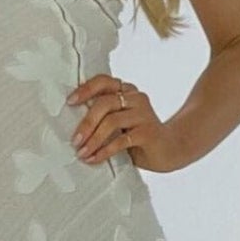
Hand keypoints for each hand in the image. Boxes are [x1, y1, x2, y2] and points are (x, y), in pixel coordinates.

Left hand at [67, 75, 181, 173]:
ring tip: (82, 153)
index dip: (85, 89)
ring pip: (111, 121)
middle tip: (75, 140)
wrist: (170, 150)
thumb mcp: (120, 123)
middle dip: (86, 123)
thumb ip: (104, 117)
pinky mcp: (148, 132)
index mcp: (127, 91)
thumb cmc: (138, 136)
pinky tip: (95, 159)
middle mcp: (136, 98)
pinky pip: (121, 140)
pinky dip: (104, 151)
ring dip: (93, 139)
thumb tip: (73, 127)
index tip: (69, 102)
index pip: (104, 81)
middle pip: (104, 103)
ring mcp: (144, 114)